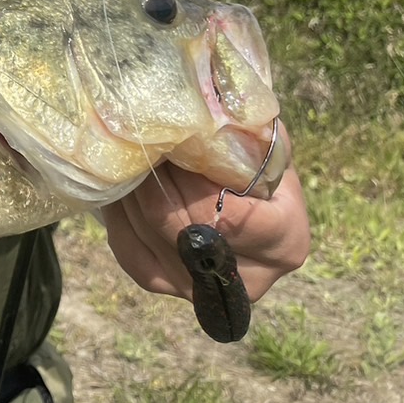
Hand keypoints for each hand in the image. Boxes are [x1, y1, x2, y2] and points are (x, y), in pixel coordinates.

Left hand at [100, 138, 309, 301]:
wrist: (242, 202)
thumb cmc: (256, 167)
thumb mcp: (265, 146)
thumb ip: (248, 135)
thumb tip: (210, 112)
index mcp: (285, 242)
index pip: (230, 216)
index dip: (194, 180)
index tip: (172, 143)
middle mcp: (249, 280)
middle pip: (184, 227)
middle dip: (158, 179)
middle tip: (139, 140)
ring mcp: (205, 290)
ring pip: (151, 237)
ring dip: (134, 191)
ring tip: (128, 154)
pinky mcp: (166, 285)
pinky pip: (130, 251)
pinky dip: (119, 215)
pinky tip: (118, 185)